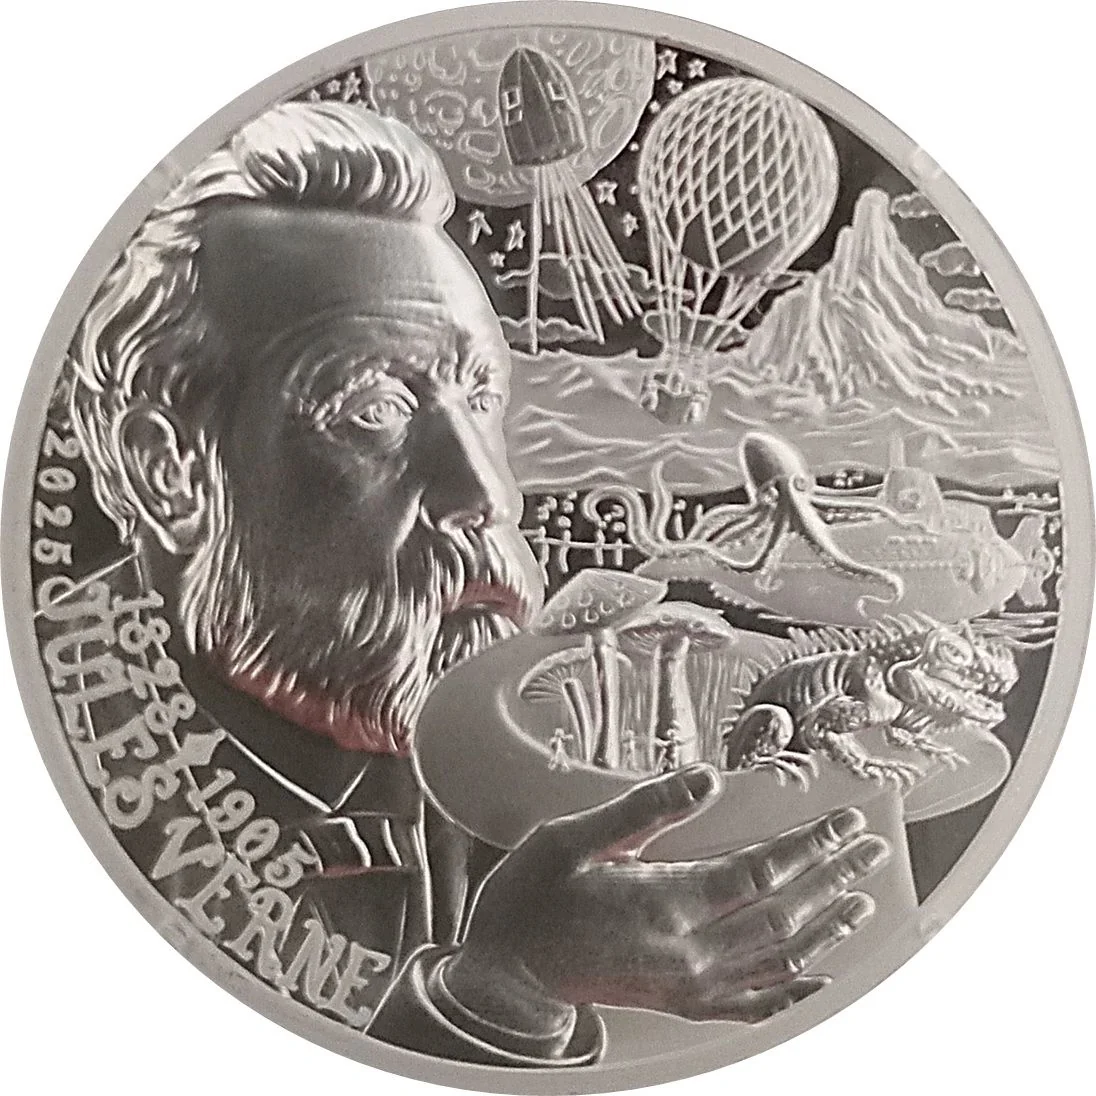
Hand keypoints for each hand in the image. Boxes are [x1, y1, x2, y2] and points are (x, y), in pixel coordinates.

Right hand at [446, 764, 889, 1031]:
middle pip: (783, 911)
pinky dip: (794, 990)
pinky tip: (820, 978)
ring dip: (827, 926)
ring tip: (862, 899)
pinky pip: (753, 1003)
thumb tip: (707, 777)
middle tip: (872, 849)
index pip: (762, 869)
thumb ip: (644, 808)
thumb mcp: (573, 837)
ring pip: (778, 957)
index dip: (811, 844)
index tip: (846, 819)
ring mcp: (688, 984)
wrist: (505, 970)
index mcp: (666, 902)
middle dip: (833, 876)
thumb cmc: (532, 895)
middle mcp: (689, 951)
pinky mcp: (680, 1001)